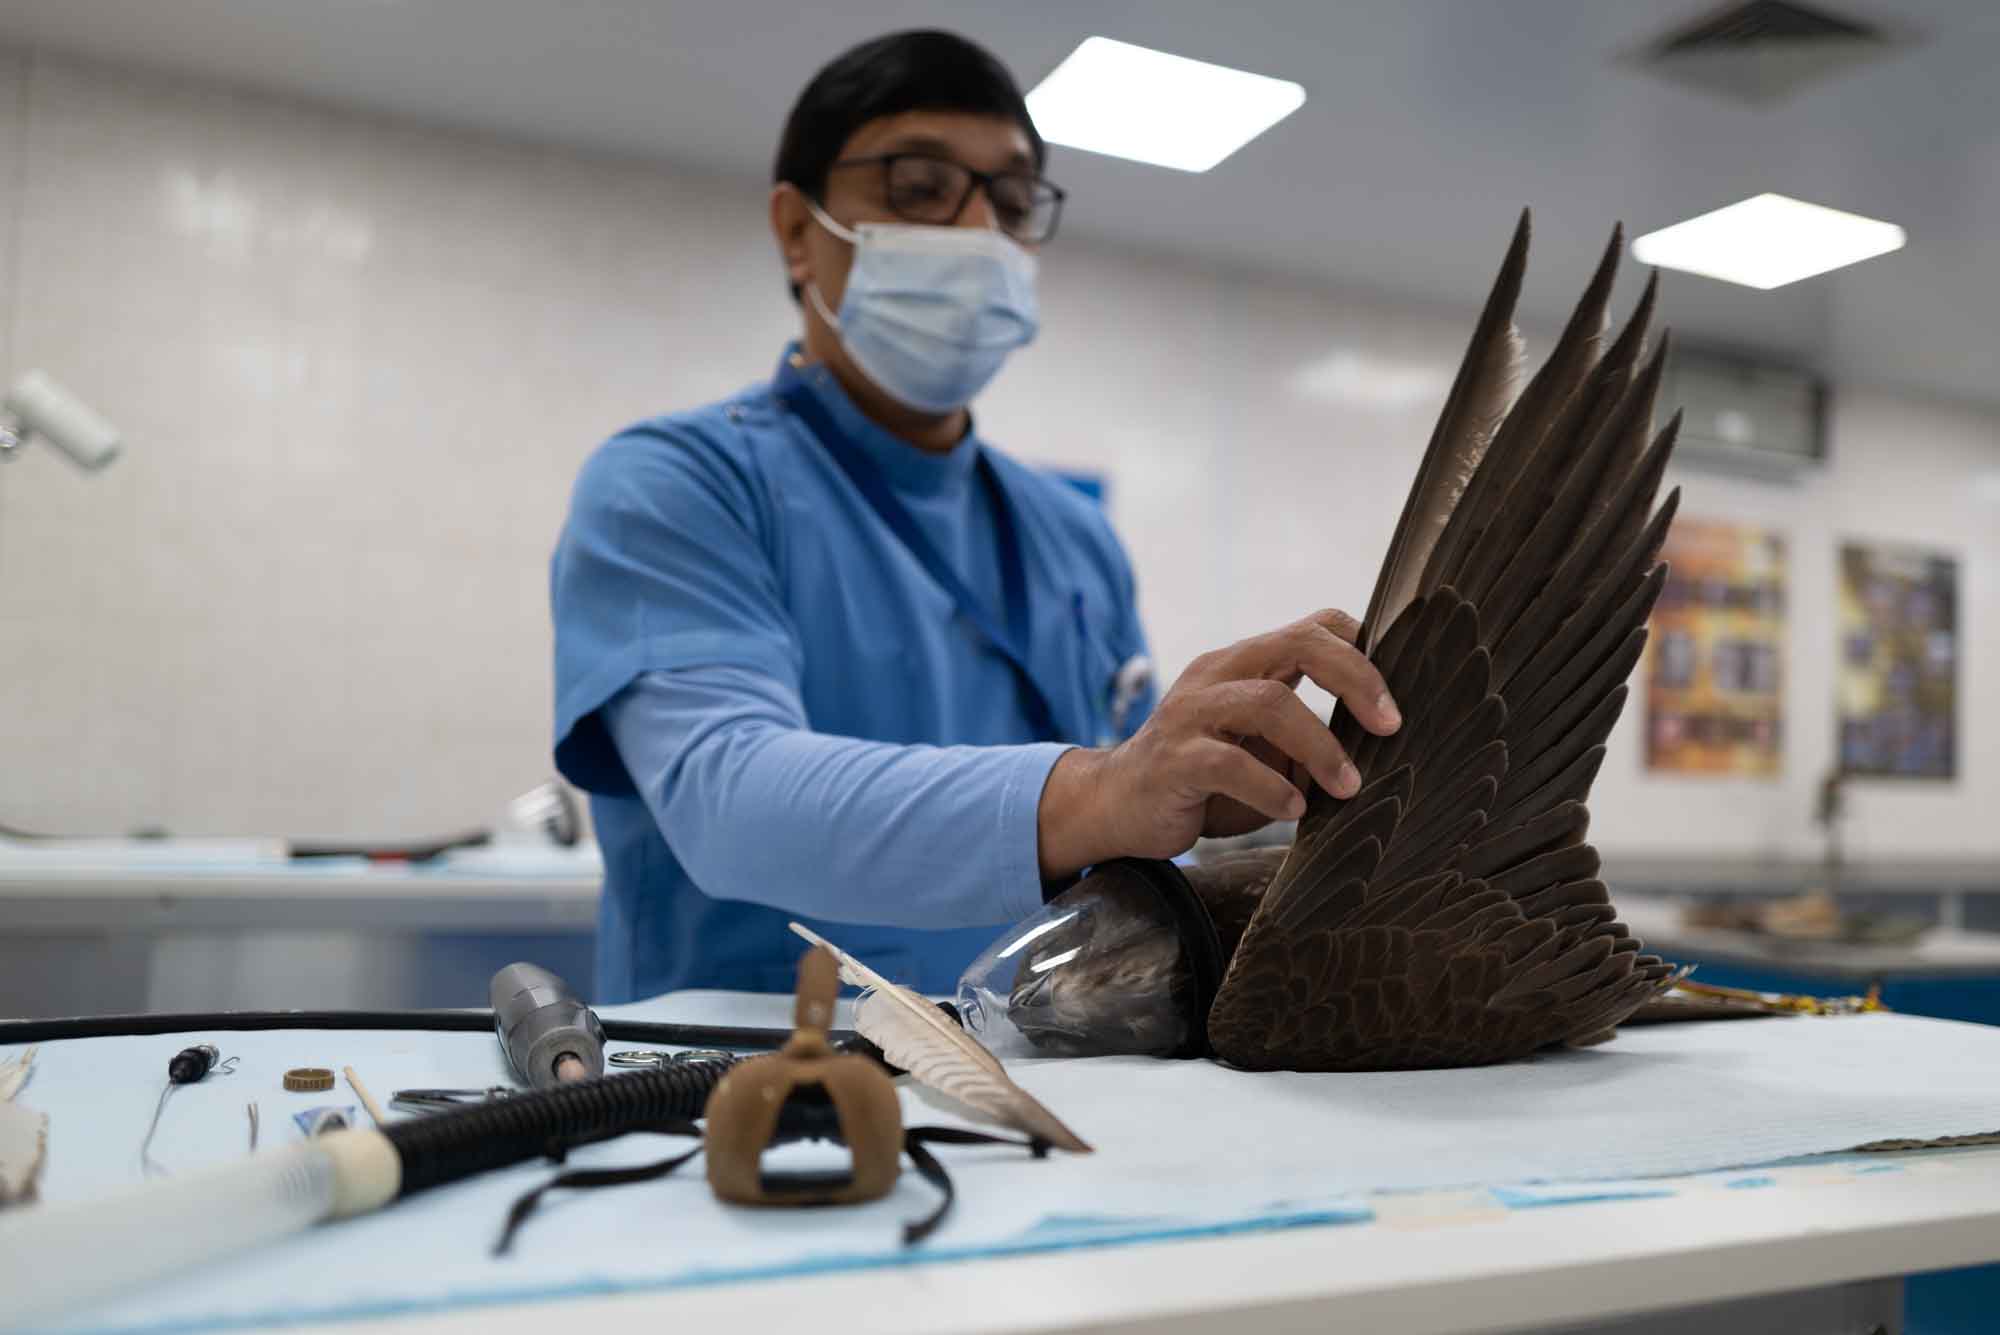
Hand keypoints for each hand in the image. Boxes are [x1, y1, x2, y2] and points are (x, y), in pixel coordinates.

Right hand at [1037, 609, 1400, 877]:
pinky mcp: (1173, 759)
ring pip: (1269, 703)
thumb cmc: (1203, 780)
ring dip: (1320, 747)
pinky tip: (1292, 811)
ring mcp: (1191, 714)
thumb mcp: (1262, 748)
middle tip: (1389, 726)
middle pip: (1298, 644)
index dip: (1361, 649)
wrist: (1116, 805)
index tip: (1394, 698)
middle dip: (1355, 680)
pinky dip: (1272, 788)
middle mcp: (1217, 675)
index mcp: (1243, 664)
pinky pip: (1229, 763)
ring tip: (1346, 787)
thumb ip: (1305, 735)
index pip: (1312, 627)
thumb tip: (1378, 744)